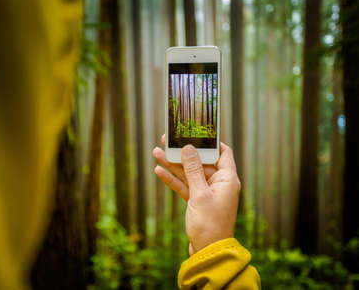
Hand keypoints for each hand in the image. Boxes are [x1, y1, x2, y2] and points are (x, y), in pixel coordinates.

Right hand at [152, 135, 240, 254]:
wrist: (208, 251)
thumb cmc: (210, 224)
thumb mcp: (200, 194)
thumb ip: (193, 170)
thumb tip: (189, 148)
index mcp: (227, 179)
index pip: (222, 153)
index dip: (210, 142)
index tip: (196, 132)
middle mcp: (219, 184)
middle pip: (200, 162)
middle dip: (183, 152)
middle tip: (168, 141)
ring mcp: (207, 193)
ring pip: (189, 173)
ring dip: (173, 165)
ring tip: (156, 153)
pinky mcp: (197, 201)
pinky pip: (184, 186)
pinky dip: (173, 180)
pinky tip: (159, 171)